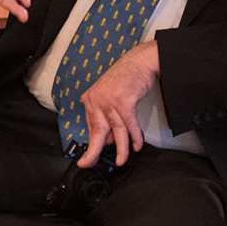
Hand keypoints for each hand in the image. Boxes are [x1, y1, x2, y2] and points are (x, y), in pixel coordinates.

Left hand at [77, 42, 158, 168]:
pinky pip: (129, 125)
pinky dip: (135, 137)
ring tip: (121, 160)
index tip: (88, 157)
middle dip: (94, 151)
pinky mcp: (123, 101)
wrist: (138, 62)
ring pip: (115, 131)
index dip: (93, 143)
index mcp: (90, 99)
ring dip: (121, 148)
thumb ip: (106, 116)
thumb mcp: (109, 96)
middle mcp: (96, 100)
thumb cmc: (125, 79)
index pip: (90, 126)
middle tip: (90, 164)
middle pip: (96, 132)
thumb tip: (109, 138)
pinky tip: (137, 145)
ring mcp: (109, 101)